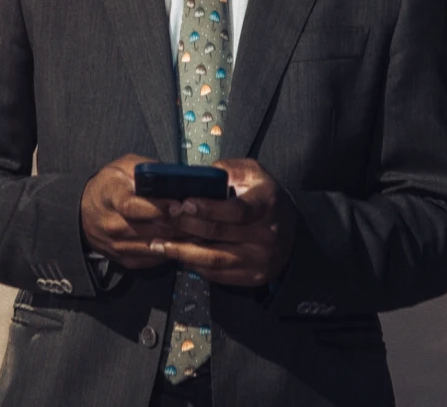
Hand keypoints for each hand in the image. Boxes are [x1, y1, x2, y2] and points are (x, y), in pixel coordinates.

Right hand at [80, 154, 188, 269]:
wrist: (84, 214)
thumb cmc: (108, 187)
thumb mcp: (122, 166)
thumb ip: (146, 169)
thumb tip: (172, 175)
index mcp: (111, 196)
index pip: (132, 206)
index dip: (158, 207)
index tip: (178, 204)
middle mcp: (113, 223)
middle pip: (150, 228)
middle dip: (178, 223)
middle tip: (199, 217)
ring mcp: (119, 244)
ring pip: (157, 246)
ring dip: (179, 239)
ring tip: (198, 230)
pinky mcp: (126, 259)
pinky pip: (155, 259)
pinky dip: (172, 250)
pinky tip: (185, 241)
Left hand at [149, 158, 295, 286]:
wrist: (289, 229)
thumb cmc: (262, 195)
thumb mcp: (251, 172)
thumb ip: (226, 170)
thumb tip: (195, 175)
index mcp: (266, 204)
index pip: (235, 210)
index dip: (207, 208)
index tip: (183, 204)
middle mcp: (267, 234)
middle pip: (219, 234)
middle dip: (185, 226)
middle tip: (159, 220)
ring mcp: (261, 259)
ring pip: (215, 259)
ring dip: (182, 252)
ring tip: (158, 244)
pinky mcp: (254, 276)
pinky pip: (220, 274)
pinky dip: (195, 266)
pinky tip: (177, 256)